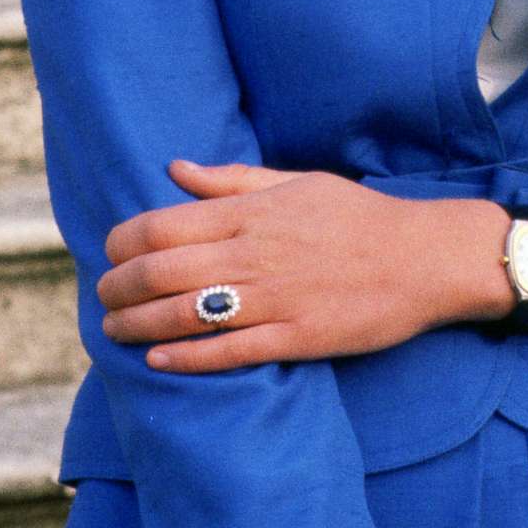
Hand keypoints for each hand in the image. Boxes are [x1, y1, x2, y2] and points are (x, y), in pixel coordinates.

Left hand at [98, 162, 514, 369]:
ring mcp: (275, 299)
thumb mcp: (297, 183)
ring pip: (184, 315)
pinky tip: (157, 359)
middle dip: (117, 288)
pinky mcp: (297, 338)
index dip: (121, 244)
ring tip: (114, 330)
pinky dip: (185, 357)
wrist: (425, 258)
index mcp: (252, 212)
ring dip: (136, 325)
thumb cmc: (359, 217)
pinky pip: (228, 352)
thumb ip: (231, 180)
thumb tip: (174, 169)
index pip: (160, 226)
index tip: (110, 254)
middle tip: (102, 297)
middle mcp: (255, 254)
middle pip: (160, 272)